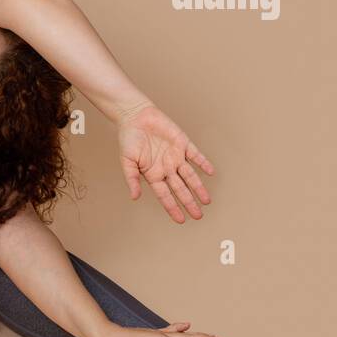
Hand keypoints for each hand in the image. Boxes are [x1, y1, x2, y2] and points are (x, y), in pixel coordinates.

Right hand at [117, 103, 214, 222]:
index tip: (181, 220)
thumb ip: (132, 179)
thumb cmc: (128, 139)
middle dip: (189, 202)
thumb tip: (134, 197)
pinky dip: (203, 163)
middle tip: (198, 216)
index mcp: (153, 174)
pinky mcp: (182, 144)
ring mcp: (175, 157)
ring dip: (198, 188)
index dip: (173, 208)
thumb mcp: (126, 162)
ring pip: (190, 176)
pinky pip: (196, 155)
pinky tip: (210, 172)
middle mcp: (166, 168)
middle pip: (180, 189)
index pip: (165, 195)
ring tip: (207, 201)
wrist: (135, 117)